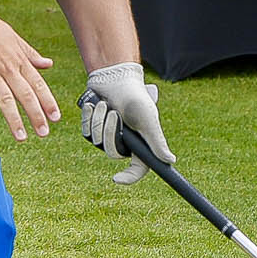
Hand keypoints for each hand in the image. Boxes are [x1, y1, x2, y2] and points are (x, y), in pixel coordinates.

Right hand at [0, 10, 57, 140]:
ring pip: (4, 99)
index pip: (38, 84)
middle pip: (25, 95)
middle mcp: (7, 68)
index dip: (48, 101)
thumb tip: (48, 64)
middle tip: (44, 133)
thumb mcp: (14, 38)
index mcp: (18, 60)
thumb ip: (30, 54)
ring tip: (22, 137)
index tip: (56, 117)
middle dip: (36, 115)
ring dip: (14, 120)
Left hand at [81, 61, 173, 183]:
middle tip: (114, 113)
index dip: (128, 178)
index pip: (137, 169)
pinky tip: (94, 104)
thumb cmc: (136, 97)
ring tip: (105, 104)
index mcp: (140, 144)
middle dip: (110, 131)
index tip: (116, 179)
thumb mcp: (149, 119)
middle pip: (112, 152)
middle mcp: (124, 143)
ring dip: (99, 120)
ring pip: (97, 141)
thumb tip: (170, 161)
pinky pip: (86, 132)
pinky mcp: (93, 128)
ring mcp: (107, 136)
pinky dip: (89, 117)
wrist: (116, 78)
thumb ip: (157, 141)